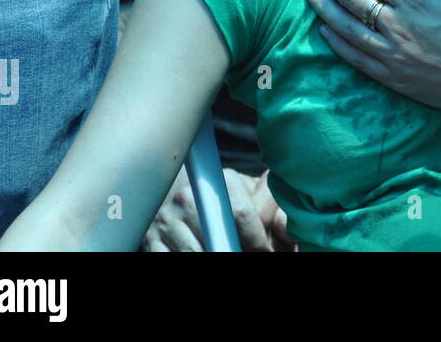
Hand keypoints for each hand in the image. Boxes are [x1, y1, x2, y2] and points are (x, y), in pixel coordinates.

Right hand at [142, 165, 294, 251]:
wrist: (171, 182)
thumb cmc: (219, 191)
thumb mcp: (244, 189)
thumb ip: (269, 205)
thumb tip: (290, 230)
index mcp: (217, 181)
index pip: (243, 214)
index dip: (259, 241)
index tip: (267, 252)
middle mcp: (188, 197)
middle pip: (219, 240)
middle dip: (236, 252)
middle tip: (247, 253)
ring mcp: (166, 219)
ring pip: (195, 254)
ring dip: (214, 254)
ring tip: (226, 249)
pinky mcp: (150, 238)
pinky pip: (170, 259)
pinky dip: (187, 260)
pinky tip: (203, 253)